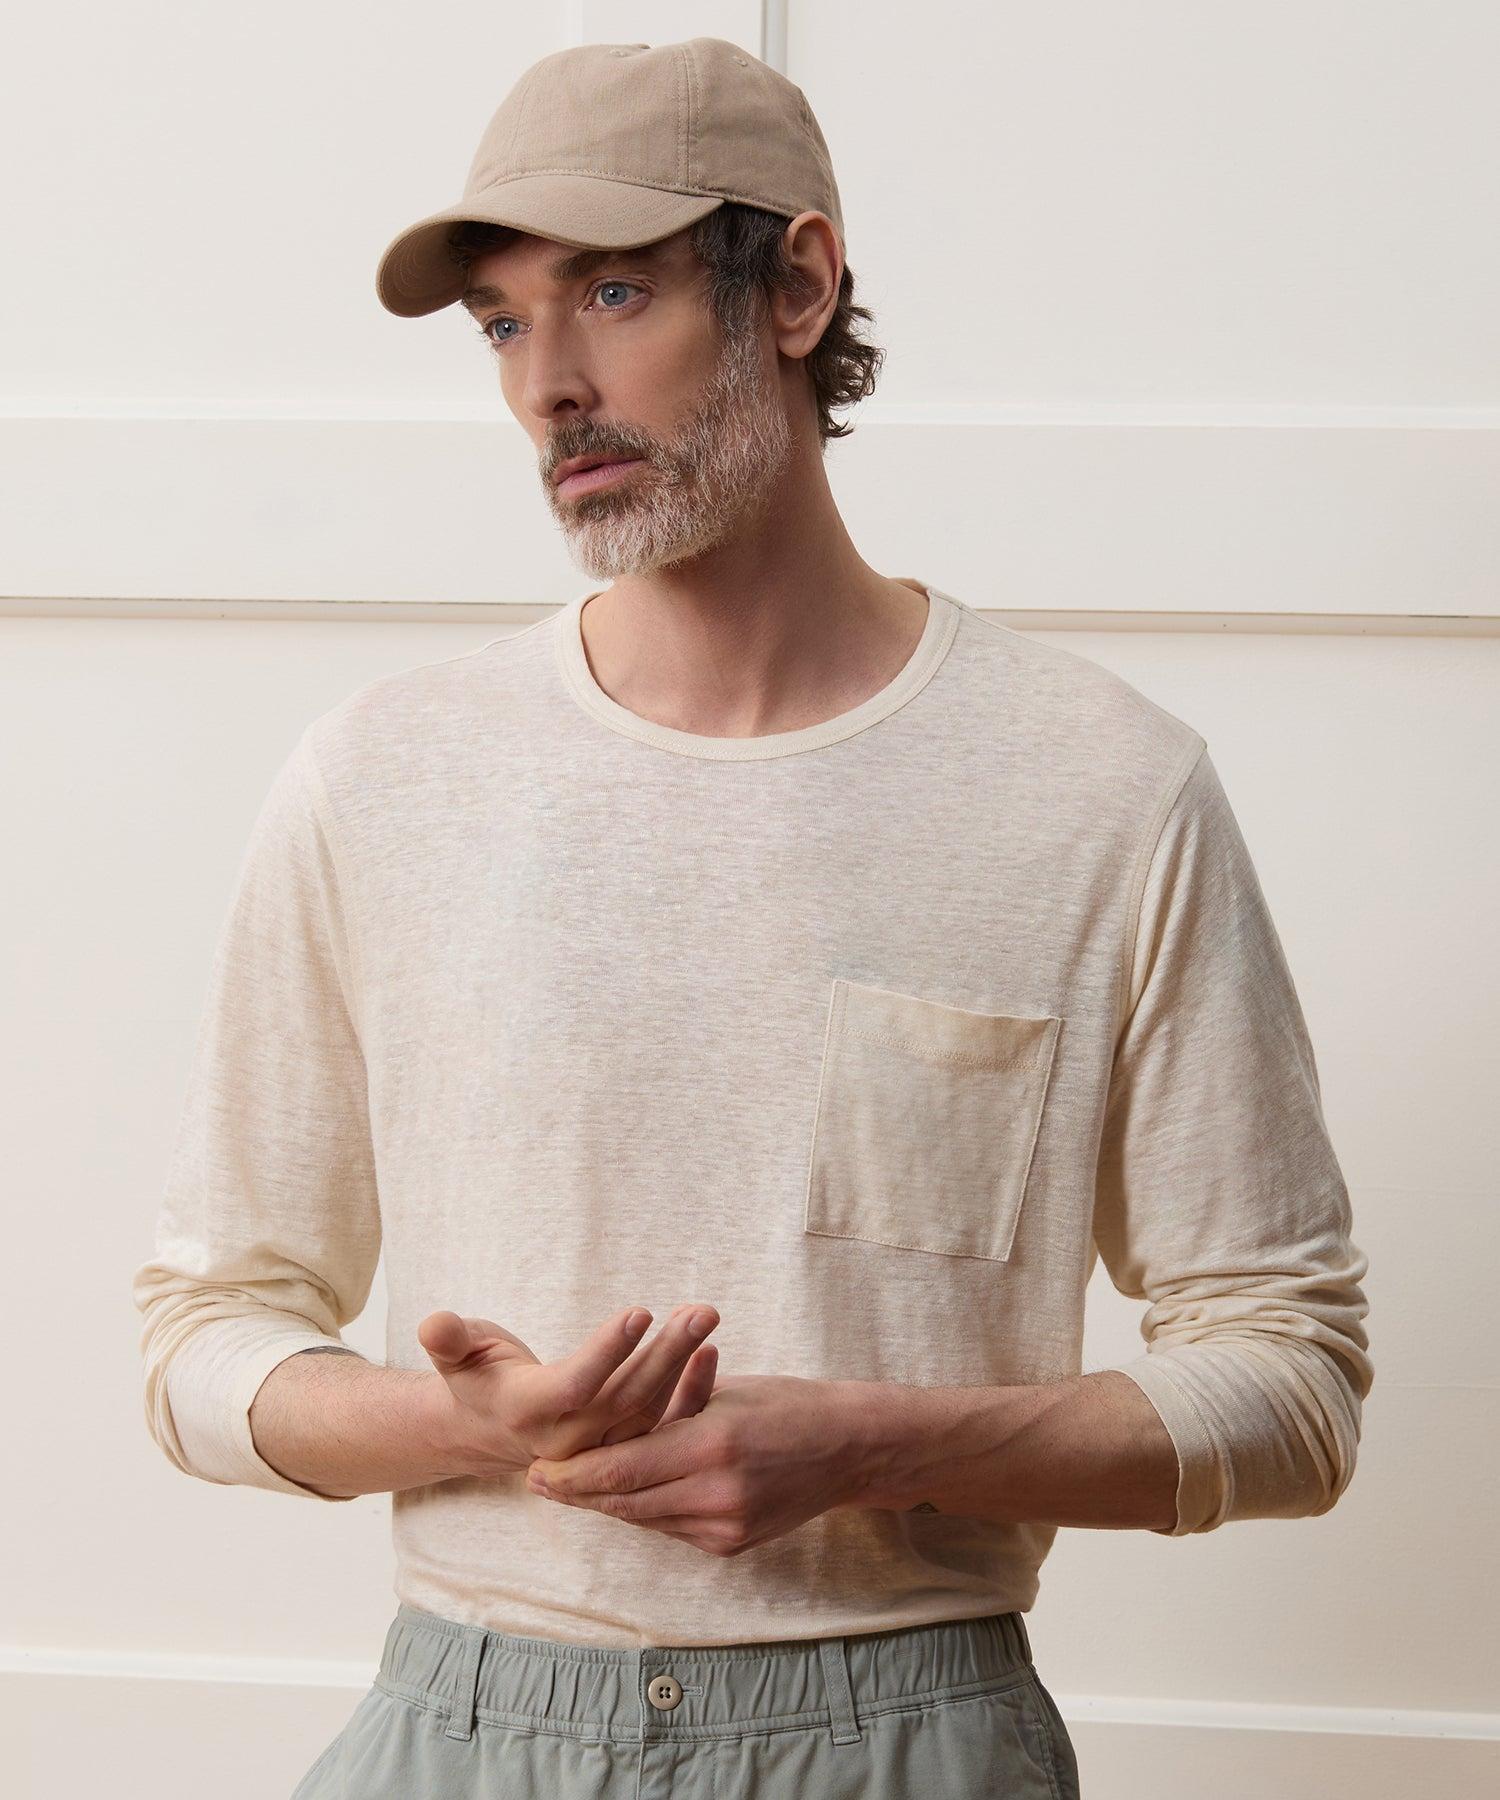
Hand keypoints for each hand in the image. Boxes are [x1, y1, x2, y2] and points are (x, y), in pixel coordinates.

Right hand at [418, 1303, 720, 1480]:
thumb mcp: (458, 1355)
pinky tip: (710, 1350)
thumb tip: (433, 1322)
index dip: (607, 1351)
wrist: (489, 1430)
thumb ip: (449, 1340)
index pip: (575, 1387)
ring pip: (650, 1412)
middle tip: (699, 1312)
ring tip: (704, 1319)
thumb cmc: (478, 1376)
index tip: (640, 1310)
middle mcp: (567, 1442)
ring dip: (683, 1365)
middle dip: (664, 1354)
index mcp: (527, 1414)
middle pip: (624, 1401)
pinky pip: (662, 1424)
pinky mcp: (622, 1449)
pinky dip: (689, 1391)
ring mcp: (598, 1450)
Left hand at [524, 1373, 870, 1555]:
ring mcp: (725, 1526)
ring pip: (645, 1519)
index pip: (621, 1469)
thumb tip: (609, 1423)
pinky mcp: (733, 1544)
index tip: (535, 1471)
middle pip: (625, 1502)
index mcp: (711, 1445)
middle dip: (577, 1494)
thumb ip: (666, 1410)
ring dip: (607, 1503)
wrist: (849, 1447)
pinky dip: (646, 1510)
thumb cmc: (787, 1403)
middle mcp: (716, 1494)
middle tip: (535, 1482)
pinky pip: (672, 1528)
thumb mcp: (723, 1392)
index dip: (572, 1476)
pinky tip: (623, 1496)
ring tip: (569, 1488)